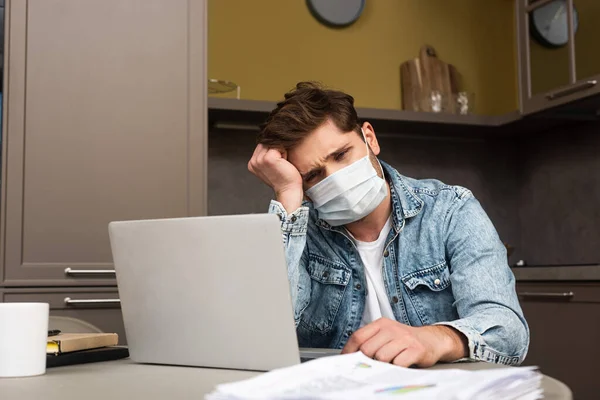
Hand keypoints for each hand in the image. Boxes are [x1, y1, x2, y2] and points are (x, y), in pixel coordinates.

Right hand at [248, 144, 303, 213]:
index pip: (262, 145)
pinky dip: (284, 152)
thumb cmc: (283, 179)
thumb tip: (271, 141)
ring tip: (282, 163)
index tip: (277, 164)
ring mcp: (260, 159)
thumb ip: (265, 155)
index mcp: (252, 163)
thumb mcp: (270, 167)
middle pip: (266, 142)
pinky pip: (278, 145)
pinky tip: (284, 163)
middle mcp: (254, 161)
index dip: (273, 151)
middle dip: (276, 150)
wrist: (288, 190)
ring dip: (280, 151)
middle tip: (280, 164)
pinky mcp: (268, 158)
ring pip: (272, 143)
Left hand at [341, 318, 467, 366]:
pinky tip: (399, 366)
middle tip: (373, 365)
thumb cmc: (405, 340)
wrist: (431, 340)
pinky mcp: (415, 349)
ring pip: (381, 357)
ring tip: (390, 364)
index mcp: (381, 324)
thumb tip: (350, 357)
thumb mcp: (386, 335)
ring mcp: (404, 338)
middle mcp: (392, 328)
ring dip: (383, 365)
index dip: (349, 351)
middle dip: (368, 361)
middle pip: (368, 349)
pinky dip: (396, 368)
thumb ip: (370, 342)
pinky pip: (398, 363)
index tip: (346, 362)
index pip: (358, 337)